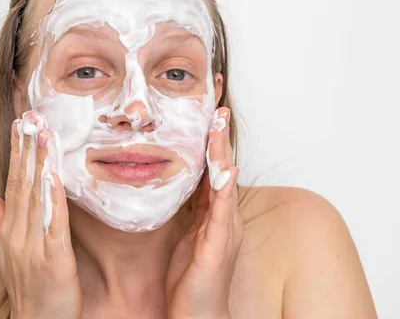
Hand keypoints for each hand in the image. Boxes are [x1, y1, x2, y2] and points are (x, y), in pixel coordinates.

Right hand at [0, 111, 81, 318]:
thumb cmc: (28, 288)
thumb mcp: (9, 251)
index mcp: (10, 231)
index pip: (12, 184)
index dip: (16, 154)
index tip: (20, 126)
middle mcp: (19, 235)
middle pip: (21, 185)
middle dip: (26, 150)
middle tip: (30, 119)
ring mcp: (35, 246)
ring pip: (36, 199)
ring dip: (39, 165)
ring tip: (42, 136)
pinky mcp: (55, 259)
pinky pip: (53, 225)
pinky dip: (53, 200)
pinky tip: (53, 177)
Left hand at [165, 107, 242, 318]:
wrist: (198, 316)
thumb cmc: (191, 279)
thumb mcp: (187, 235)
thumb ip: (187, 209)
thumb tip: (174, 183)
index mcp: (215, 213)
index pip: (213, 167)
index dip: (210, 139)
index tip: (206, 110)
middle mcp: (225, 216)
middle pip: (223, 166)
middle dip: (219, 134)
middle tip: (217, 102)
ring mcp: (225, 229)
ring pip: (224, 180)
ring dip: (221, 150)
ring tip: (218, 121)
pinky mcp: (218, 245)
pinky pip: (222, 210)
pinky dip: (224, 186)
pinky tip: (224, 167)